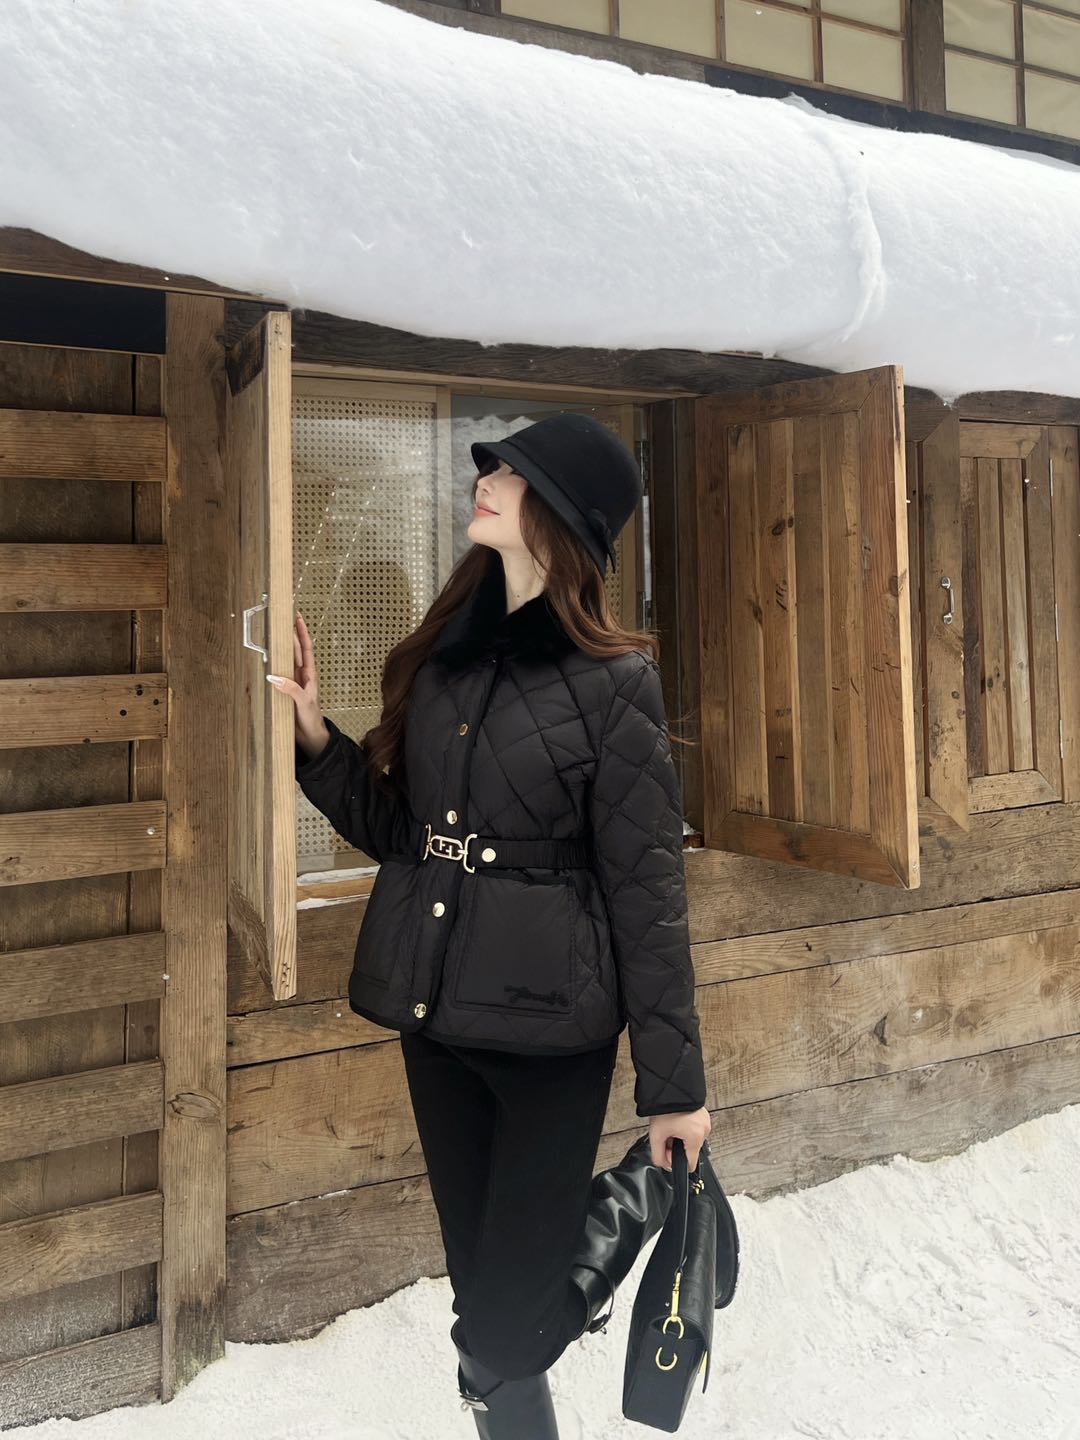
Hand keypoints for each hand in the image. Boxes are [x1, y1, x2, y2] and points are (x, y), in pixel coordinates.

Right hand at [266, 613, 329, 758]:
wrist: (311, 736)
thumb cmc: (312, 719)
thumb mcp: (303, 703)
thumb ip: (291, 689)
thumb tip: (274, 676)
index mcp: (309, 675)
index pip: (306, 649)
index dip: (302, 633)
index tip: (298, 618)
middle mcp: (301, 676)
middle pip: (295, 650)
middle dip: (291, 634)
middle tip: (283, 619)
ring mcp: (292, 682)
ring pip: (286, 660)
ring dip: (282, 647)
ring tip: (274, 634)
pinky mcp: (285, 691)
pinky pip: (278, 674)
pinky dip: (272, 665)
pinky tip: (265, 660)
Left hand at [648, 1106, 710, 1172]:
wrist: (670, 1086)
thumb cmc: (665, 1107)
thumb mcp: (656, 1135)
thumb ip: (658, 1155)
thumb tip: (664, 1164)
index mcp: (695, 1137)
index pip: (690, 1165)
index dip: (676, 1162)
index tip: (668, 1152)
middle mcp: (704, 1130)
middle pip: (689, 1151)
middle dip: (676, 1147)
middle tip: (666, 1134)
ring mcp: (705, 1122)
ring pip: (691, 1140)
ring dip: (680, 1137)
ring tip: (671, 1125)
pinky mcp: (703, 1116)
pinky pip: (694, 1129)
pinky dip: (685, 1128)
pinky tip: (677, 1121)